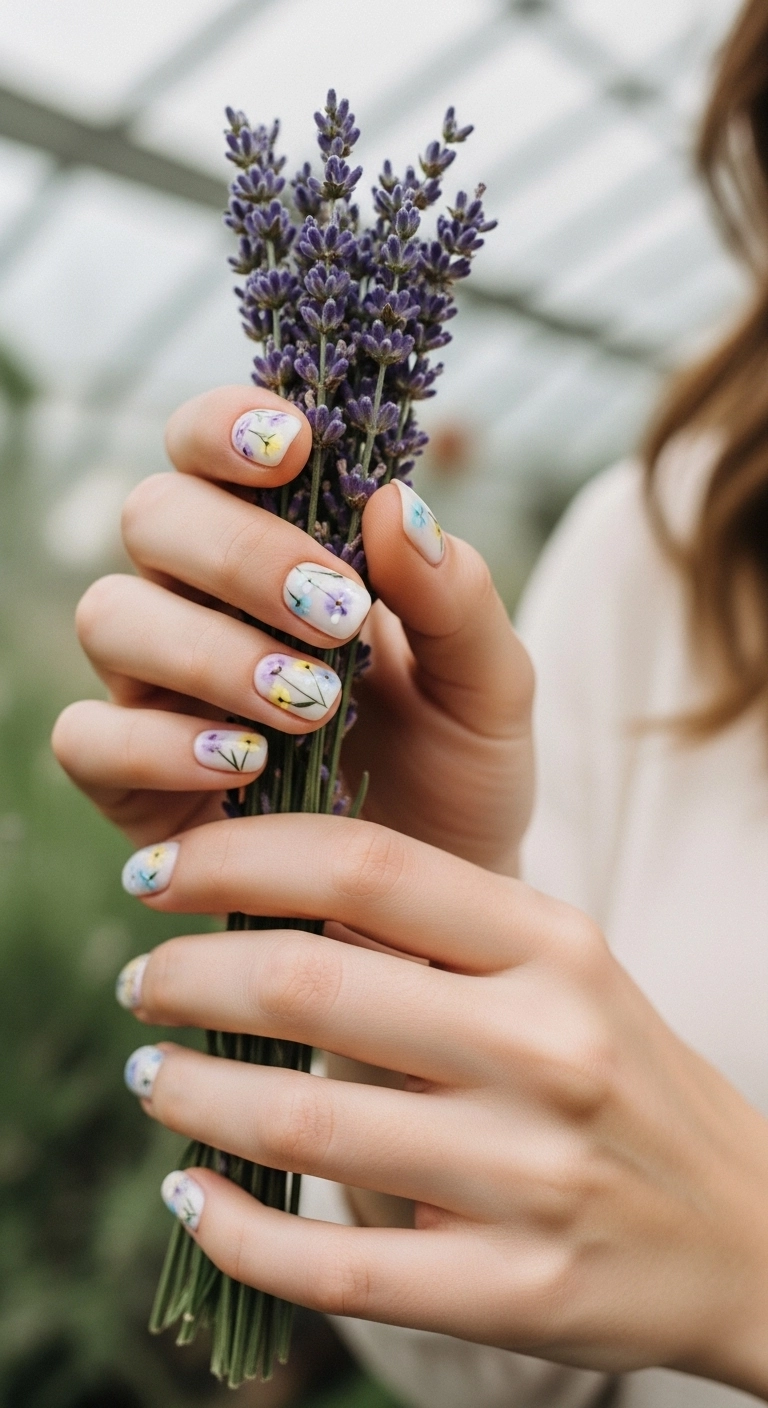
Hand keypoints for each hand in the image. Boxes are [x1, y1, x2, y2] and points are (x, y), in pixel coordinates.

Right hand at [52, 386, 532, 872]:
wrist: (441, 896)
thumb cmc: (460, 768)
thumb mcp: (490, 685)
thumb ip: (457, 595)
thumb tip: (395, 502)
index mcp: (281, 548)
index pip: (211, 445)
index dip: (229, 424)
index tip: (295, 448)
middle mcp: (201, 602)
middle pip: (151, 514)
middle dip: (238, 554)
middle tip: (335, 613)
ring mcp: (159, 688)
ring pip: (110, 615)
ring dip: (208, 648)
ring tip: (308, 704)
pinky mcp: (132, 780)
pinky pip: (89, 737)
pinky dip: (156, 742)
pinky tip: (243, 764)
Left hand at [119, 813, 767, 1398]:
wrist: (749, 1233)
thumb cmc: (624, 1080)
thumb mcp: (561, 970)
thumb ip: (436, 930)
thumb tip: (269, 898)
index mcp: (555, 944)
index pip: (364, 865)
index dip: (235, 860)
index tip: (160, 875)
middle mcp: (545, 1045)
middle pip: (310, 983)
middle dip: (186, 978)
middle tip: (143, 984)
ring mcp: (529, 1173)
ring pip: (300, 1120)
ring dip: (191, 1095)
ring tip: (153, 1078)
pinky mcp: (510, 1288)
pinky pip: (331, 1262)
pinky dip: (235, 1228)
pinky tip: (192, 1196)